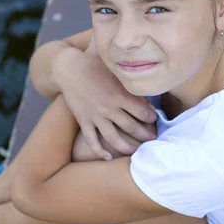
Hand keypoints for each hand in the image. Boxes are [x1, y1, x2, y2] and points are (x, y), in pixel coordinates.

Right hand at [52, 45, 156, 159]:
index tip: (154, 119)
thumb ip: (130, 85)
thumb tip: (146, 98)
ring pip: (114, 138)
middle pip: (132, 128)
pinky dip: (99, 151)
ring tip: (136, 151)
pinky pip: (92, 140)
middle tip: (152, 138)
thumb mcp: (116, 72)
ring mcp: (96, 117)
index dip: (152, 118)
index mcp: (120, 95)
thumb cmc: (95, 66)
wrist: (69, 69)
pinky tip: (107, 157)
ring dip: (127, 147)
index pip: (143, 112)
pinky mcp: (84, 121)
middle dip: (145, 135)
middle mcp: (109, 108)